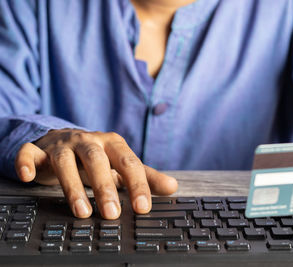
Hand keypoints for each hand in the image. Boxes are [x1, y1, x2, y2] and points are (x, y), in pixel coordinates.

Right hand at [14, 129, 177, 219]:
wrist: (65, 140)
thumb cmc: (98, 157)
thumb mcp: (121, 164)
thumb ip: (146, 176)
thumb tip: (173, 187)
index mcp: (112, 144)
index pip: (128, 163)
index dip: (136, 185)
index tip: (143, 208)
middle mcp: (88, 141)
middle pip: (97, 161)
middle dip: (105, 187)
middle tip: (113, 214)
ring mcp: (62, 144)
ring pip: (65, 161)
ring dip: (72, 186)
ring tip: (83, 212)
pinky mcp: (38, 149)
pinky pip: (29, 153)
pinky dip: (26, 162)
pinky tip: (28, 178)